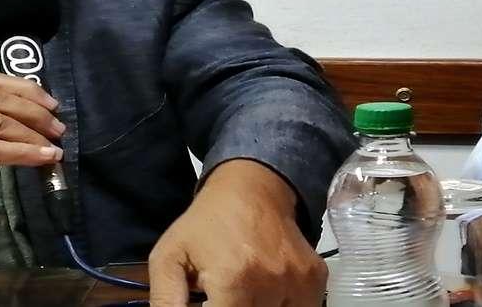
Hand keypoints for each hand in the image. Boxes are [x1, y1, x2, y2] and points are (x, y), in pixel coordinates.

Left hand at [147, 159, 325, 305]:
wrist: (252, 186)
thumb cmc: (207, 222)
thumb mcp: (169, 257)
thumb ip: (166, 301)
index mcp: (234, 280)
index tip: (212, 300)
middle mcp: (271, 284)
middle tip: (225, 294)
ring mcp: (299, 282)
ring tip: (242, 290)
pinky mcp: (315, 279)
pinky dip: (282, 305)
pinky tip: (265, 290)